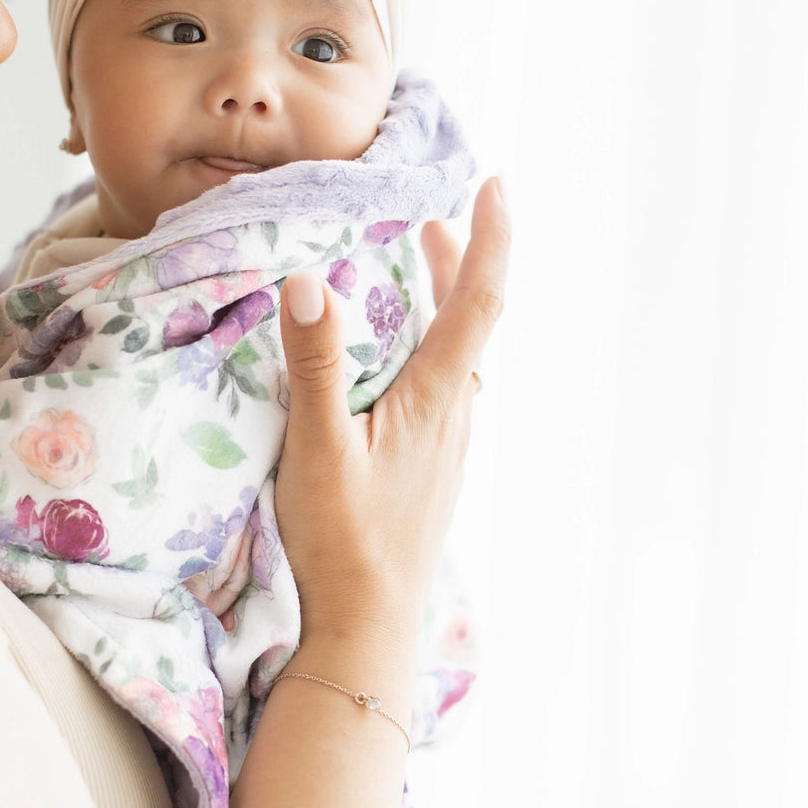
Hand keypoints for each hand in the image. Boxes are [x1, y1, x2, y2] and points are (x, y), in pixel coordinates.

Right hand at [275, 177, 509, 639]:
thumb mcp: (318, 446)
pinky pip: (443, 386)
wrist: (369, 622)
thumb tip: (311, 279)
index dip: (491, 239)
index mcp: (434, 397)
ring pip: (458, 355)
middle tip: (439, 217)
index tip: (496, 185)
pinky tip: (402, 363)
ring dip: (446, 304)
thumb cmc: (342, 537)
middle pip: (472, 320)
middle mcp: (454, 414)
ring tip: (420, 271)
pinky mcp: (433, 467)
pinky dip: (432, 346)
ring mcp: (448, 444)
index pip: (478, 300)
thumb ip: (316, 364)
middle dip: (462, 261)